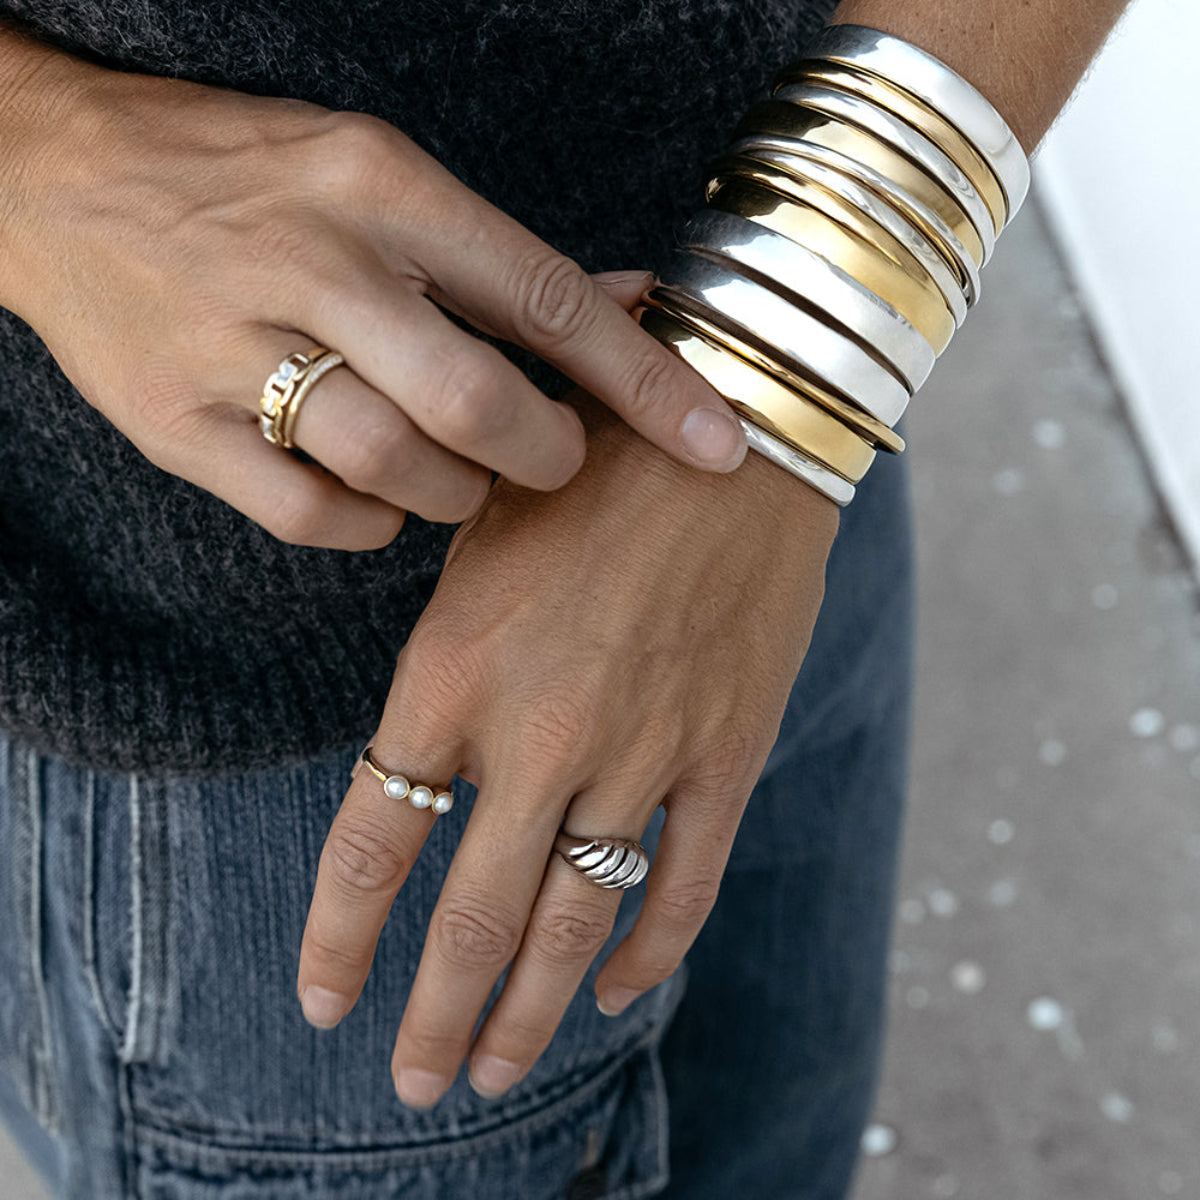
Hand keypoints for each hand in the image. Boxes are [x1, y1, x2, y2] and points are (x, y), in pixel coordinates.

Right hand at [0, 30, 745, 550]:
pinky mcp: (175, 423)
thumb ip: (500, 257)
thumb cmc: (248, 180)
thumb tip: (634, 305)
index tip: (719, 444)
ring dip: (457, 493)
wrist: (58, 180)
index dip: (646, 383)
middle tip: (552, 462)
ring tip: (454, 471)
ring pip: (398, 466)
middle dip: (543, 457)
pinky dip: (371, 521)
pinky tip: (377, 491)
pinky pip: (314, 515)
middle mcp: (311, 262)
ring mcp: (233, 347)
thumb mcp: (377, 175)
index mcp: (380, 184)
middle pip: (474, 403)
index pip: (547, 297)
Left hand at [296, 392, 837, 1104]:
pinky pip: (684, 880)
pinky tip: (621, 993)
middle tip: (413, 1084)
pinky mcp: (725, 753)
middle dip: (434, 1016)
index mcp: (454, 673)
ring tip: (496, 1072)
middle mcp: (540, 732)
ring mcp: (641, 751)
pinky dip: (651, 950)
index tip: (324, 1004)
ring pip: (578, 920)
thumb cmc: (588, 464)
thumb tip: (415, 768)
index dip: (342, 937)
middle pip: (475, 916)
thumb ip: (442, 663)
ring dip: (532, 1010)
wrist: (735, 426)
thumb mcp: (477, 539)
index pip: (375, 840)